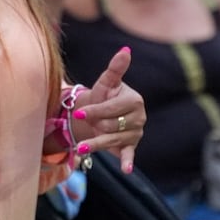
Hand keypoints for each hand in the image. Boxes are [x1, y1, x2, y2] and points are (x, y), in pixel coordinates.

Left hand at [71, 47, 145, 171]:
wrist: (100, 114)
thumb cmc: (103, 95)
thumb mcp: (107, 82)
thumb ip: (115, 68)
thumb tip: (125, 50)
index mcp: (134, 99)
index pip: (112, 109)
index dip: (95, 111)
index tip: (80, 114)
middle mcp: (139, 117)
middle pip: (111, 126)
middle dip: (96, 124)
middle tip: (89, 122)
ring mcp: (137, 133)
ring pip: (112, 141)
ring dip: (96, 144)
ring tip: (81, 147)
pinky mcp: (131, 146)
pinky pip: (129, 155)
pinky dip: (127, 162)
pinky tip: (125, 169)